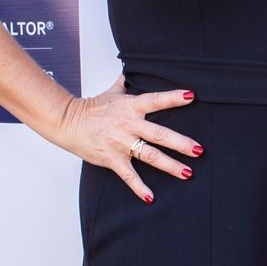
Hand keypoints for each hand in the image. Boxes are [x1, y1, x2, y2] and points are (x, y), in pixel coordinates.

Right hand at [50, 76, 198, 203]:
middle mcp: (128, 125)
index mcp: (130, 107)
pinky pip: (128, 175)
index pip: (155, 100)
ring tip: (188, 173)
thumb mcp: (112, 91)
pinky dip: (139, 187)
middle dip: (181, 143)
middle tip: (199, 150)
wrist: (67, 122)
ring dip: (170, 166)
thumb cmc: (91, 108)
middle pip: (159, 134)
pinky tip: (151, 197)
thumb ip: (126, 81)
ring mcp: (121, 143)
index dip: (173, 98)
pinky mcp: (112, 159)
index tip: (191, 97)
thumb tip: (134, 68)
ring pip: (150, 156)